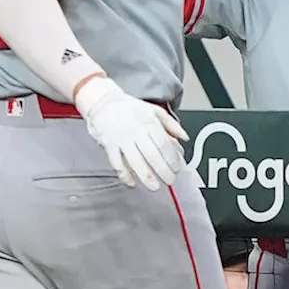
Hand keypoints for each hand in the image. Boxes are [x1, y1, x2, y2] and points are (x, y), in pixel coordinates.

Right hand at [74, 77, 188, 190]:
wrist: (103, 102)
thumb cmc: (130, 108)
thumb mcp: (154, 110)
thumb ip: (171, 124)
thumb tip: (184, 137)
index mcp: (149, 123)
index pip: (164, 144)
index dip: (171, 158)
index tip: (177, 168)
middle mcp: (136, 131)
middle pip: (152, 154)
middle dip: (162, 170)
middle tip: (169, 181)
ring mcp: (121, 139)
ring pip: (135, 161)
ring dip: (146, 176)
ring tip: (154, 186)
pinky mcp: (108, 145)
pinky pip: (117, 163)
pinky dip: (124, 174)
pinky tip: (131, 183)